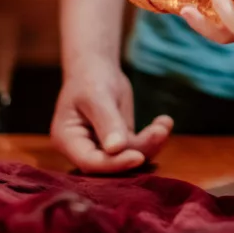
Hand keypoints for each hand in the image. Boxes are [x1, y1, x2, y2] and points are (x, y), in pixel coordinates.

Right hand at [50, 64, 173, 173]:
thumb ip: (107, 123)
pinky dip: (153, 137)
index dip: (113, 164)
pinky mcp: (121, 143)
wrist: (97, 68)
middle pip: (112, 163)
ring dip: (150, 143)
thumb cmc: (90, 78)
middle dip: (138, 151)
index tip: (137, 157)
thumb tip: (117, 149)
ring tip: (164, 124)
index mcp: (68, 140)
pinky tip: (165, 121)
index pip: (90, 161)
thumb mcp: (97, 96)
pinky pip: (138, 147)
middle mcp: (84, 149)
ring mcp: (103, 148)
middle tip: (160, 133)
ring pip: (129, 155)